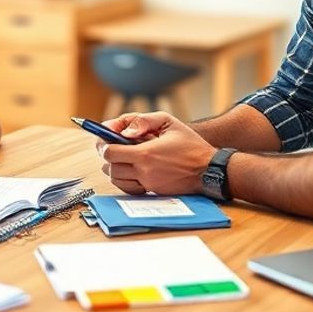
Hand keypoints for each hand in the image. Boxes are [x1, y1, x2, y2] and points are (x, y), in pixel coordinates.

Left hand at [98, 111, 216, 195]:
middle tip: (113, 147)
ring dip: (114, 168)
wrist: (209, 169)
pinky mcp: (153, 191)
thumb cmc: (190, 144)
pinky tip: (131, 170)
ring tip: (122, 158)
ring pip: (117, 179)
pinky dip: (124, 180)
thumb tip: (124, 131)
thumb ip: (143, 120)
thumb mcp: (168, 122)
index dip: (103, 144)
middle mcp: (144, 171)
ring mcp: (148, 183)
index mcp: (146, 153)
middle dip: (108, 156)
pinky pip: (129, 189)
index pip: (110, 153)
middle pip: (110, 167)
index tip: (105, 138)